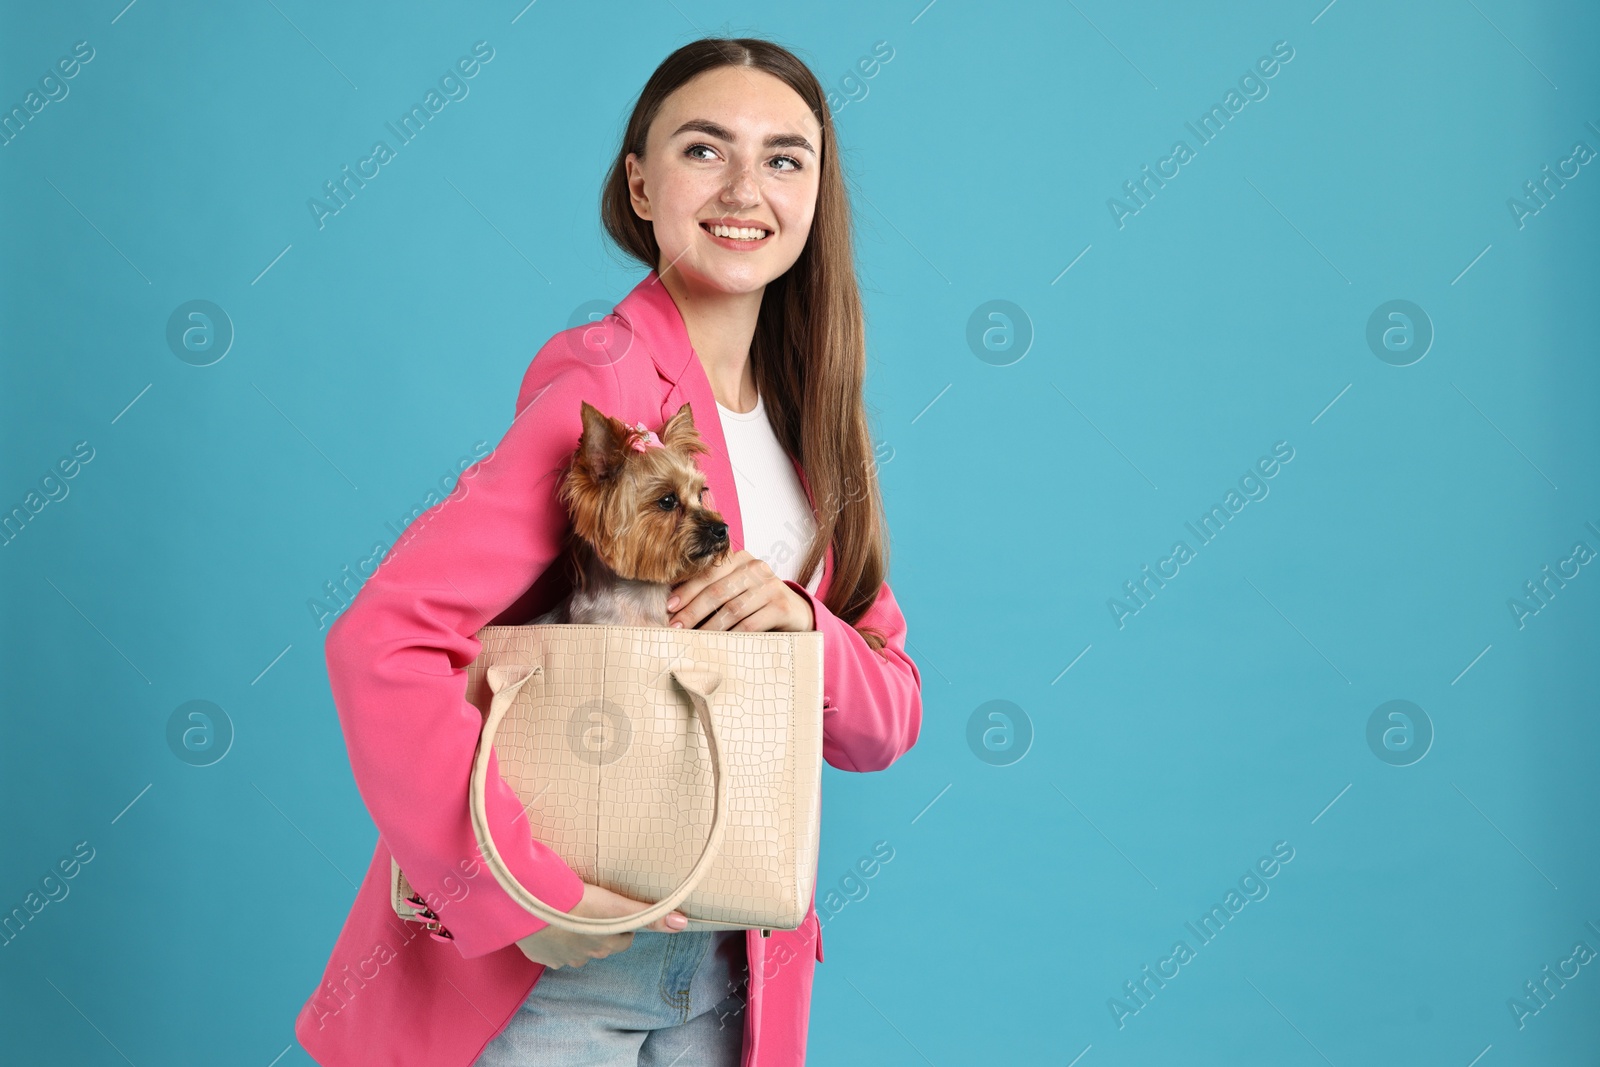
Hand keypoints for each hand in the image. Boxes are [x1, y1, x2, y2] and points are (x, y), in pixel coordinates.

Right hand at [513, 882, 686, 968]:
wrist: (533, 906)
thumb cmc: (577, 901)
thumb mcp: (616, 905)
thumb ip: (649, 914)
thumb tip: (683, 923)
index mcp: (606, 945)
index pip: (624, 938)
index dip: (621, 923)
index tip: (612, 909)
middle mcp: (586, 957)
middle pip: (601, 944)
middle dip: (599, 930)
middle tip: (591, 908)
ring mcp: (561, 959)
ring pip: (576, 949)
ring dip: (576, 935)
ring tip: (570, 913)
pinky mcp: (540, 956)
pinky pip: (551, 951)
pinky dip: (553, 939)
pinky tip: (550, 923)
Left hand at [666, 550, 814, 632]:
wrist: (796, 613)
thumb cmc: (756, 603)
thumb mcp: (736, 589)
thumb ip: (712, 590)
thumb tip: (673, 607)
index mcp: (740, 559)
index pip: (708, 572)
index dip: (687, 590)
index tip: (668, 607)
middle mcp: (756, 567)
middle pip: (717, 590)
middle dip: (693, 610)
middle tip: (676, 627)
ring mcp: (771, 585)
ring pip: (732, 608)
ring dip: (709, 626)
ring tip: (693, 638)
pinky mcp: (781, 605)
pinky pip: (750, 623)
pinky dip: (731, 636)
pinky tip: (718, 644)